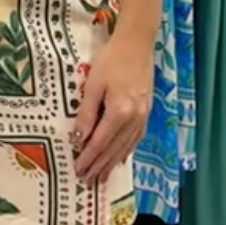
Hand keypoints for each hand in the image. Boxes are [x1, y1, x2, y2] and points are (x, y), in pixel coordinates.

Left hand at [73, 29, 154, 184]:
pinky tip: (120, 158)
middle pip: (114, 149)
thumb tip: (79, 137)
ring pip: (126, 146)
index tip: (79, 170)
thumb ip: (86, 113)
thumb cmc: (111, 60)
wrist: (136, 44)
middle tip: (87, 180)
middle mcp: (134, 118)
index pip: (100, 143)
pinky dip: (126, 151)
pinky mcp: (147, 111)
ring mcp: (143, 116)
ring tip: (102, 176)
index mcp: (119, 112)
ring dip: (112, 163)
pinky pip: (136, 138)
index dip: (89, 158)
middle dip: (99, 166)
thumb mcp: (93, 85)